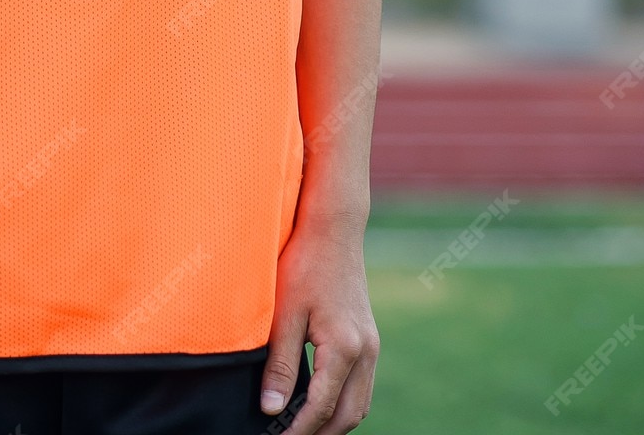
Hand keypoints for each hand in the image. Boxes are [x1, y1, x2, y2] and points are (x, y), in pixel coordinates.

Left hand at [259, 218, 378, 433]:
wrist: (333, 229)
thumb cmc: (305, 264)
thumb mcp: (284, 314)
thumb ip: (280, 365)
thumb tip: (271, 409)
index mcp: (344, 347)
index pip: (322, 408)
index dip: (298, 430)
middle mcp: (366, 351)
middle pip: (349, 416)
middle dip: (320, 434)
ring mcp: (372, 345)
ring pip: (360, 404)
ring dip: (335, 422)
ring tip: (303, 427)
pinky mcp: (369, 337)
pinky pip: (363, 385)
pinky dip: (345, 403)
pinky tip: (321, 401)